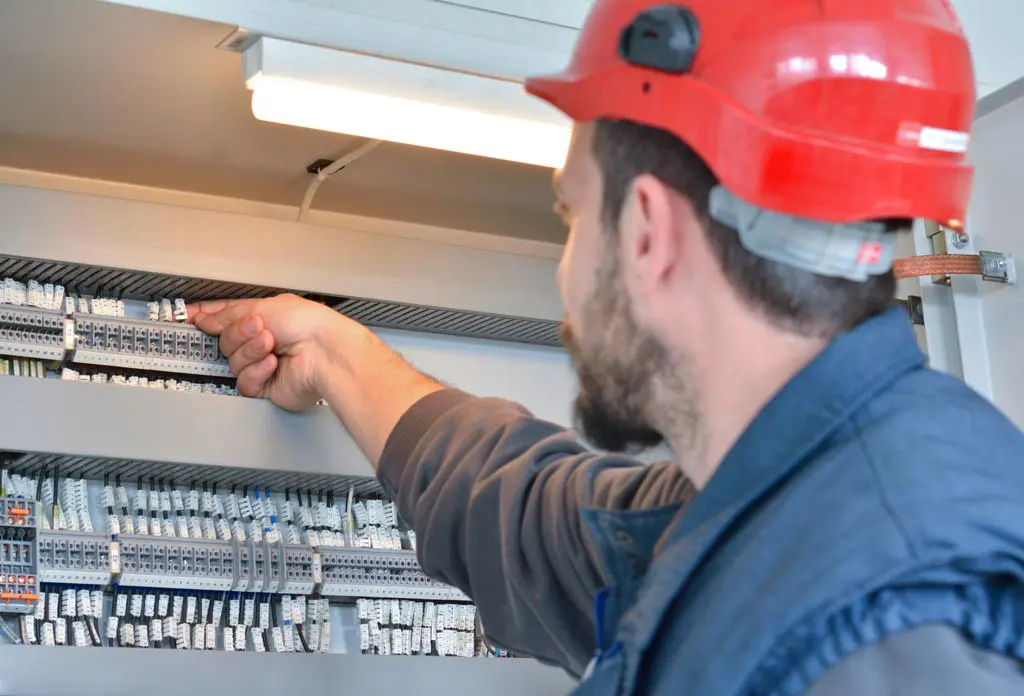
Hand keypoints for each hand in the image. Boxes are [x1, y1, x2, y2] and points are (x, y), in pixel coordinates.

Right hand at [189, 294, 366, 410]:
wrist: (326, 353)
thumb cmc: (309, 325)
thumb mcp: (262, 307)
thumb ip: (228, 314)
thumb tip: (205, 317)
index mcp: (264, 317)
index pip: (226, 317)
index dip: (206, 317)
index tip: (187, 317)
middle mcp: (263, 341)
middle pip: (226, 341)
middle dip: (239, 334)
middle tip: (259, 328)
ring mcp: (264, 365)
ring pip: (234, 362)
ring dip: (251, 351)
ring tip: (272, 345)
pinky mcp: (266, 387)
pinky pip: (245, 381)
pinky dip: (257, 371)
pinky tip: (273, 364)